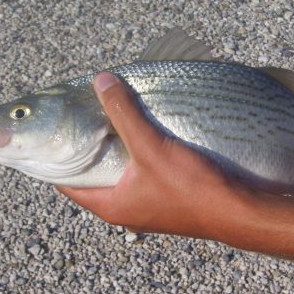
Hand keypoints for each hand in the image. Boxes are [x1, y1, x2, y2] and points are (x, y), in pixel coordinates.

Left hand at [57, 73, 245, 237]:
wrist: (238, 212)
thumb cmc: (190, 187)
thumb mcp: (151, 147)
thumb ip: (124, 113)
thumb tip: (101, 81)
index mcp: (110, 205)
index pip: (64, 182)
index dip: (56, 153)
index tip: (54, 126)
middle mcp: (124, 209)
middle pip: (92, 174)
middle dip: (89, 146)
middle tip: (84, 115)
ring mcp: (146, 206)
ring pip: (119, 173)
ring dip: (116, 149)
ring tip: (112, 120)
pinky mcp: (165, 199)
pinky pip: (141, 174)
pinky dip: (138, 155)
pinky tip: (145, 135)